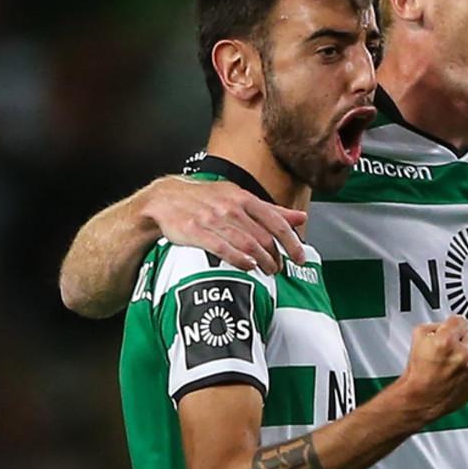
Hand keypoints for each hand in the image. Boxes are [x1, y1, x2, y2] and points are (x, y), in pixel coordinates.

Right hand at [140, 175, 307, 273]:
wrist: (166, 198)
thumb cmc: (207, 199)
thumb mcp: (240, 198)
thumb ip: (271, 210)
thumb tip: (301, 217)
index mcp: (244, 198)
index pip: (276, 221)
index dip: (291, 242)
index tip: (299, 257)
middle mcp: (231, 207)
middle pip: (263, 236)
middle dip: (275, 256)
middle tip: (279, 268)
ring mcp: (212, 219)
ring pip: (246, 243)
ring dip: (261, 261)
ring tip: (267, 271)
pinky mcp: (195, 231)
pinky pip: (221, 248)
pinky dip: (238, 259)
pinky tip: (248, 267)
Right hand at [396, 315, 467, 421]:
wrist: (422, 399)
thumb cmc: (419, 373)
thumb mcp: (418, 337)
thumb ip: (435, 325)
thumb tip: (446, 325)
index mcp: (446, 340)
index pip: (460, 320)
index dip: (452, 325)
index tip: (450, 329)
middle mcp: (463, 353)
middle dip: (459, 339)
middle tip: (447, 349)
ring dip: (467, 352)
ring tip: (452, 362)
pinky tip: (459, 371)